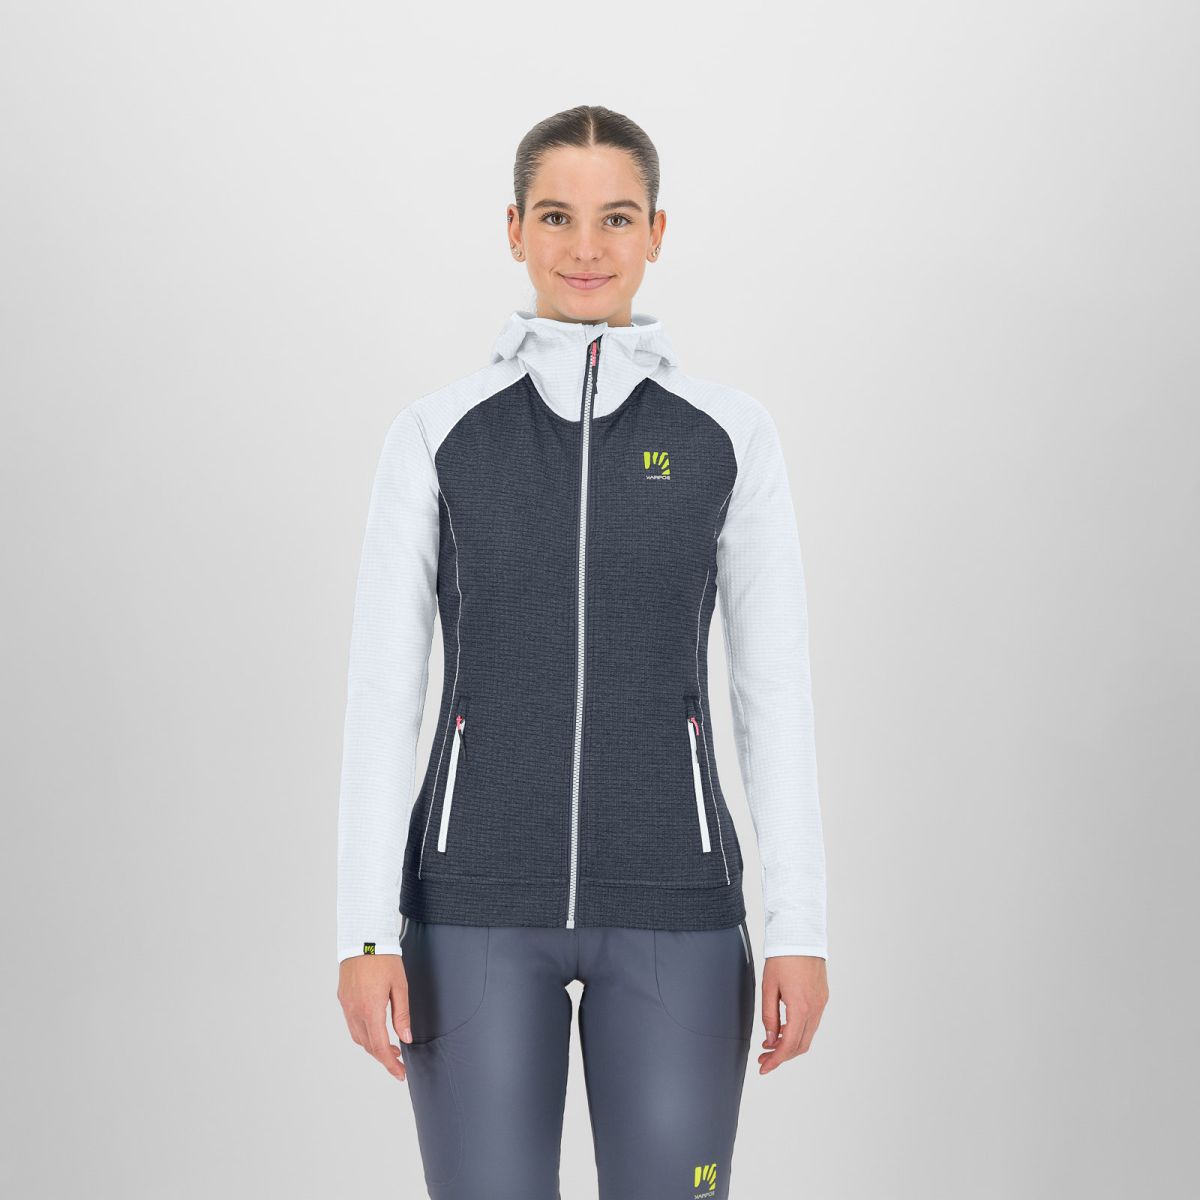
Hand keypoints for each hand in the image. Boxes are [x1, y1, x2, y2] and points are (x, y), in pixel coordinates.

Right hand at [338, 954, 412, 1079]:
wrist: (363, 937)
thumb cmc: (385, 959)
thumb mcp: (400, 985)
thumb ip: (402, 1014)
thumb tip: (406, 1038)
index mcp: (370, 1009)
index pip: (379, 1047)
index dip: (390, 1064)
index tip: (400, 1074)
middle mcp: (355, 1010)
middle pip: (367, 1045)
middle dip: (383, 1057)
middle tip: (398, 1061)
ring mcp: (346, 1005)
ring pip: (357, 1036)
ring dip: (373, 1045)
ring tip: (390, 1046)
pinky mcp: (343, 998)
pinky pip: (352, 1023)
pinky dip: (364, 1032)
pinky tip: (375, 1028)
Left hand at [758, 954, 827, 1073]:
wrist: (800, 935)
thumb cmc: (782, 958)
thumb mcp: (768, 987)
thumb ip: (769, 1016)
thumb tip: (770, 1039)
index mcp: (800, 1007)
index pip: (789, 1045)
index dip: (775, 1060)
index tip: (764, 1066)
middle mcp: (815, 1008)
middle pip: (801, 1045)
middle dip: (782, 1056)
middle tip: (764, 1057)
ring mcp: (821, 1003)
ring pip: (808, 1035)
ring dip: (790, 1044)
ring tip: (771, 1044)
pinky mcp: (823, 997)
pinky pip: (812, 1022)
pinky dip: (798, 1031)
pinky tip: (784, 1029)